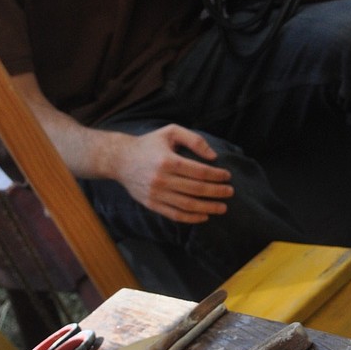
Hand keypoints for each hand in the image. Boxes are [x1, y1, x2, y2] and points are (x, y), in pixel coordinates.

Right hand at [107, 125, 234, 222]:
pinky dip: (191, 217)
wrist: (120, 160)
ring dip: (208, 208)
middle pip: (196, 189)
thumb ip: (194, 140)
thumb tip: (213, 156)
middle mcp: (162, 179)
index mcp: (168, 161)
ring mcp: (156, 194)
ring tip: (222, 207)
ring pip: (187, 205)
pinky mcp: (151, 204)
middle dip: (216, 192)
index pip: (199, 171)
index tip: (228, 176)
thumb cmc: (149, 144)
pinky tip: (204, 216)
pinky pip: (174, 214)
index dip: (216, 175)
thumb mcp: (171, 132)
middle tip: (230, 192)